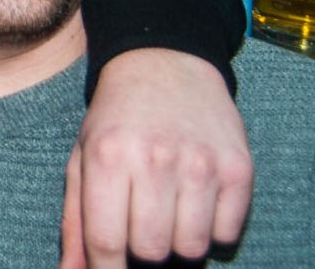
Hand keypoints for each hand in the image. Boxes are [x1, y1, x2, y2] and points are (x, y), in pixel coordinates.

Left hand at [58, 49, 251, 267]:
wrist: (165, 63)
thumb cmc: (117, 120)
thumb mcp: (84, 159)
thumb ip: (76, 222)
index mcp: (107, 156)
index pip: (106, 242)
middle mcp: (155, 159)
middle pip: (151, 252)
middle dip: (143, 252)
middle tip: (140, 225)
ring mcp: (201, 163)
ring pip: (191, 249)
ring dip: (177, 242)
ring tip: (167, 211)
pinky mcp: (238, 168)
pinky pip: (227, 234)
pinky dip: (212, 230)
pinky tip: (197, 201)